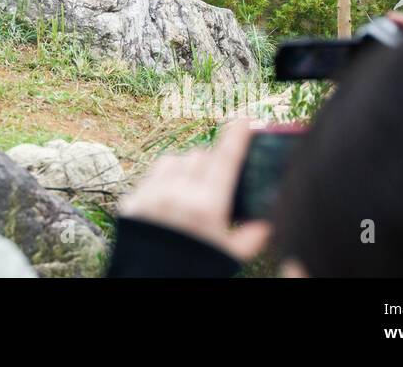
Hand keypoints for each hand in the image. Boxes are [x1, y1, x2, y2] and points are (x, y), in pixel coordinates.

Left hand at [118, 120, 271, 260]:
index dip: (236, 137)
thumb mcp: (228, 256)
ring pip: (174, 160)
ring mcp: (151, 195)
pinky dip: (165, 178)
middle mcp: (177, 195)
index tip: (243, 120)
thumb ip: (252, 236)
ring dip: (186, 166)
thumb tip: (269, 220)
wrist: (149, 282)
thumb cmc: (194, 269)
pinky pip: (152, 174)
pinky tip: (171, 194)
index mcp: (207, 207)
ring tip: (192, 187)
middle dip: (211, 162)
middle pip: (200, 156)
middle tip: (216, 180)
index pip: (225, 160)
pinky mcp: (132, 200)